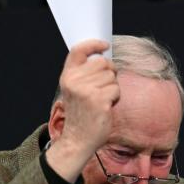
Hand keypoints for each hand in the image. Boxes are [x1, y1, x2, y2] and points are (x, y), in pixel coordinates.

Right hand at [46, 40, 118, 180]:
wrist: (78, 140)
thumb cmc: (81, 114)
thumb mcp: (74, 90)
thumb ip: (83, 73)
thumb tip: (103, 57)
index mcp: (67, 77)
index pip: (78, 50)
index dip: (93, 44)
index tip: (105, 46)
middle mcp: (74, 81)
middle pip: (102, 62)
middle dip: (109, 72)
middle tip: (104, 87)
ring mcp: (86, 91)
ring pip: (111, 75)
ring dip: (112, 87)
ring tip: (102, 100)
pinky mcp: (99, 100)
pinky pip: (116, 89)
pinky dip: (115, 97)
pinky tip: (106, 107)